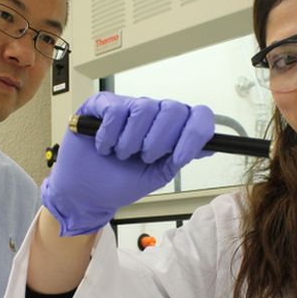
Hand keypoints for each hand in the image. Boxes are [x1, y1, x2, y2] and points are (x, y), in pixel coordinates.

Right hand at [41, 92, 214, 235]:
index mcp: (171, 129)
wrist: (86, 193)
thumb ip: (180, 157)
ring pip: (144, 109)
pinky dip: (110, 135)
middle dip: (159, 141)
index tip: (180, 156)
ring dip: (131, 141)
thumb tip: (210, 146)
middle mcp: (153, 114)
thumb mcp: (157, 175)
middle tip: (144, 157)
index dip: (194, 134)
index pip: (197, 115)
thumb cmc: (120, 182)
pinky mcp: (102, 104)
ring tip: (121, 154)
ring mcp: (128, 106)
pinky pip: (116, 110)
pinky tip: (104, 146)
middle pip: (173, 109)